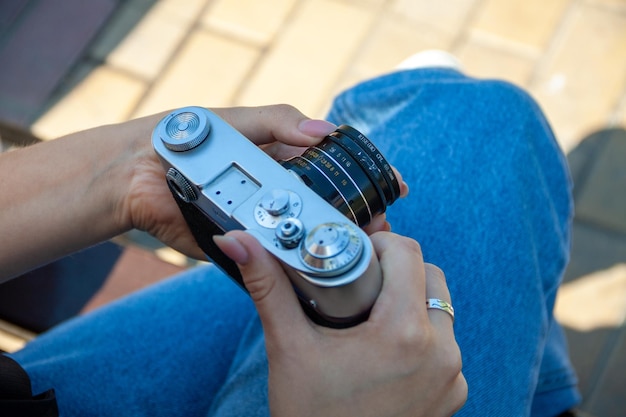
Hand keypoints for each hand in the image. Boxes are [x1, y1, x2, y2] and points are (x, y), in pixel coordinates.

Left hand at [123, 104, 406, 258]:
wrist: (137, 174)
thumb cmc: (189, 141)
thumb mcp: (241, 121)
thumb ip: (281, 122)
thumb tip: (325, 132)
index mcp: (283, 163)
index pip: (334, 173)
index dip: (365, 180)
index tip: (393, 188)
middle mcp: (279, 196)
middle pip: (330, 211)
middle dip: (361, 219)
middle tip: (383, 227)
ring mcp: (263, 226)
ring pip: (307, 241)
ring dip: (335, 246)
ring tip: (363, 246)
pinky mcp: (243, 251)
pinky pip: (274, 263)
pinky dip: (296, 267)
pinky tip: (320, 266)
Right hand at [214, 231, 466, 416]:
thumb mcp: (288, 348)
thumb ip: (268, 287)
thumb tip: (239, 241)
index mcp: (403, 332)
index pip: (408, 253)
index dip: (379, 243)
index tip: (354, 254)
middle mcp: (440, 352)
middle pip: (430, 277)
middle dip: (396, 270)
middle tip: (358, 283)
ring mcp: (452, 377)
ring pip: (440, 310)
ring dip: (411, 301)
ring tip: (371, 315)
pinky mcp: (453, 396)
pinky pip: (445, 346)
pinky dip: (421, 337)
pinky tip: (387, 350)